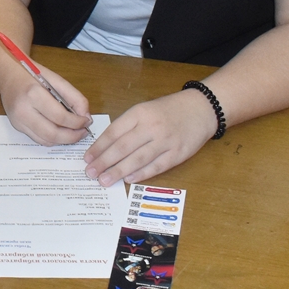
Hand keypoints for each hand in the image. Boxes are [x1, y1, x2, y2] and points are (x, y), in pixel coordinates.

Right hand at [1, 63, 92, 145]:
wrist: (7, 74)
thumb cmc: (32, 74)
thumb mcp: (56, 79)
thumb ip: (74, 97)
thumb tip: (86, 117)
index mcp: (33, 94)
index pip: (60, 117)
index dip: (77, 123)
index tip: (87, 121)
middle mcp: (23, 110)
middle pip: (52, 134)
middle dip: (72, 136)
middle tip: (83, 132)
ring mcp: (18, 121)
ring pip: (46, 141)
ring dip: (63, 140)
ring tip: (74, 133)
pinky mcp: (17, 127)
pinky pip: (38, 139)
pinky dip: (53, 139)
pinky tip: (61, 131)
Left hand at [83, 89, 216, 185]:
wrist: (201, 108)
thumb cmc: (168, 110)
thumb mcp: (144, 110)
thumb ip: (128, 126)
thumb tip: (105, 147)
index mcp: (139, 113)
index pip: (114, 132)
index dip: (99, 147)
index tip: (87, 158)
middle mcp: (151, 126)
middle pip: (122, 147)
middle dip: (104, 162)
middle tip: (90, 173)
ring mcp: (166, 141)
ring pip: (137, 159)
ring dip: (119, 171)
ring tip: (104, 180)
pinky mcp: (178, 154)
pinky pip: (156, 166)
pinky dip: (141, 174)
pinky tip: (128, 180)